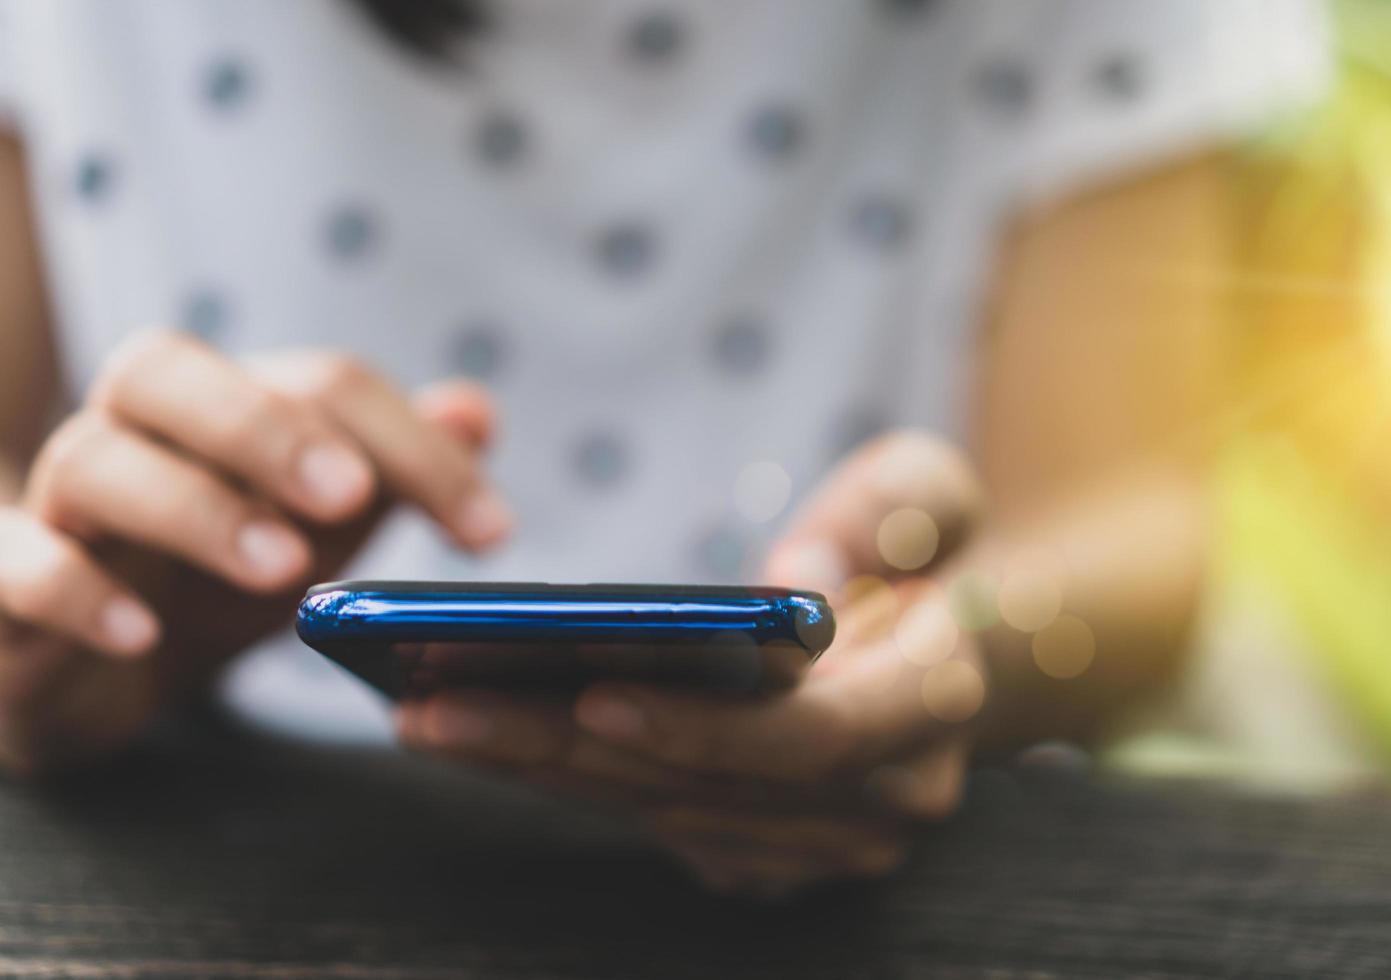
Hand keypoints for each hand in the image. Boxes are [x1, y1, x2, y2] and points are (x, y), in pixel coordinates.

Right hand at [0, 330, 509, 772]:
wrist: (98, 664)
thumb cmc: (219, 574)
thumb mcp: (322, 523)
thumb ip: (396, 464)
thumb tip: (477, 410)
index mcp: (227, 405)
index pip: (320, 383)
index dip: (413, 448)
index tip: (491, 534)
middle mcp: (134, 429)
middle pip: (167, 371)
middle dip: (268, 428)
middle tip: (352, 496)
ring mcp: (58, 503)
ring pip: (95, 461)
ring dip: (196, 507)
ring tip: (283, 569)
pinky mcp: (1, 581)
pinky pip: (15, 564)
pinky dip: (73, 589)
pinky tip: (141, 632)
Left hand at [400, 431, 986, 897]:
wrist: (955, 648)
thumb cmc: (933, 552)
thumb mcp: (931, 492)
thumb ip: (890, 513)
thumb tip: (796, 576)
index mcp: (931, 709)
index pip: (814, 740)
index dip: (704, 726)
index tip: (593, 692)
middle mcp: (879, 802)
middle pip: (704, 790)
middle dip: (565, 751)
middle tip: (435, 706)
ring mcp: (818, 842)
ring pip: (661, 814)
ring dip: (541, 771)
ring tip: (427, 714)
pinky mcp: (763, 851)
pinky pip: (651, 818)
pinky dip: (565, 778)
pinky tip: (477, 735)